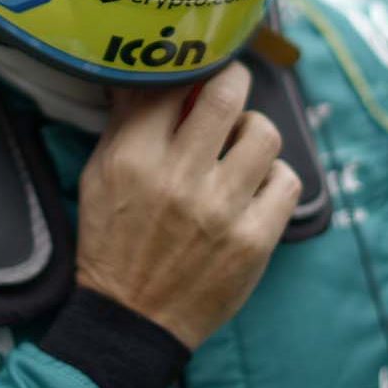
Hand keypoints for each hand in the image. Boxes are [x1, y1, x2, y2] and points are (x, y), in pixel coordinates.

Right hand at [74, 62, 301, 349]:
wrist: (131, 320)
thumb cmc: (113, 241)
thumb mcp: (100, 175)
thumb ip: (126, 121)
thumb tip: (148, 70)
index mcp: (135, 157)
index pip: (175, 83)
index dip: (193, 66)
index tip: (199, 66)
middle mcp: (179, 178)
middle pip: (227, 95)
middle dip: (233, 81)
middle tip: (230, 88)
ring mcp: (221, 210)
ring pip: (264, 133)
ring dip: (253, 132)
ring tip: (240, 146)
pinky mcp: (254, 240)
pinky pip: (287, 180)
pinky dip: (274, 176)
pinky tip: (254, 186)